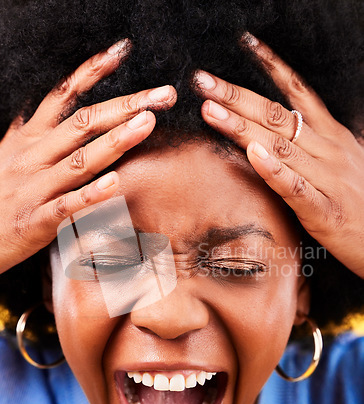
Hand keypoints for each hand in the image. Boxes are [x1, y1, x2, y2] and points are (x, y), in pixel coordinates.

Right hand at [0, 38, 176, 278]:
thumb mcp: (5, 157)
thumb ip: (26, 136)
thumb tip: (36, 113)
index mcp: (29, 140)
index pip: (62, 97)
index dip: (91, 73)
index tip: (121, 53)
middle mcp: (33, 157)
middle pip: (82, 123)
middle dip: (124, 106)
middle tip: (161, 96)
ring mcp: (35, 188)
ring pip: (79, 160)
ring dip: (115, 141)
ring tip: (146, 125)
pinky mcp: (36, 220)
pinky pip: (67, 205)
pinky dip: (91, 194)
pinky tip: (115, 183)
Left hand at [193, 36, 363, 278]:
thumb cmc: (354, 199)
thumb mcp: (337, 161)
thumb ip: (308, 144)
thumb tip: (270, 131)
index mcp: (330, 135)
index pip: (297, 92)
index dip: (271, 66)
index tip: (244, 45)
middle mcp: (329, 149)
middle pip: (277, 115)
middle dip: (236, 96)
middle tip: (203, 82)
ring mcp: (328, 177)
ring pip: (280, 146)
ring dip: (242, 127)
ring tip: (211, 111)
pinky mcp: (324, 209)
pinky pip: (296, 187)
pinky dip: (274, 170)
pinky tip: (253, 156)